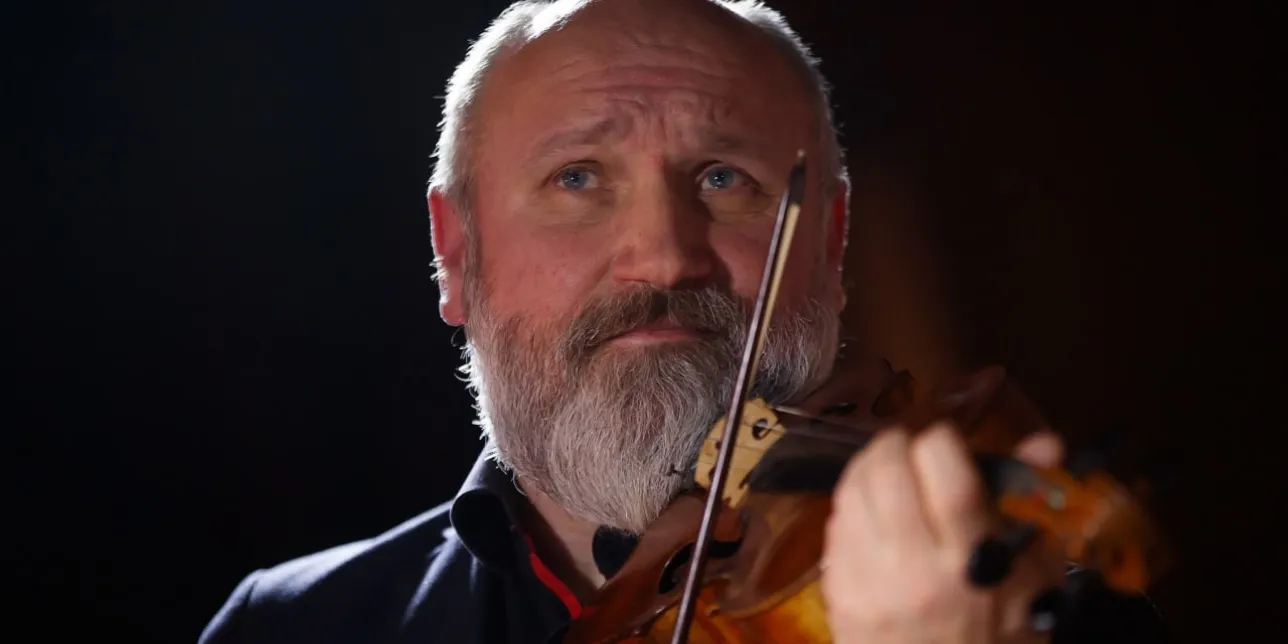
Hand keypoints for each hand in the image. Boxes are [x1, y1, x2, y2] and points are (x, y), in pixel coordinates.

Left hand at [821, 424, 1066, 643]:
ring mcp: (868, 582)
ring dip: (867, 468)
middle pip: (887, 474)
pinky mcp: (837, 595)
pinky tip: (868, 512)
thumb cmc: (1001, 640)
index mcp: (971, 561)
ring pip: (851, 493)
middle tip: (907, 445)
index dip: (942, 441)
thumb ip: (1033, 507)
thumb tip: (1046, 443)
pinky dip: (850, 507)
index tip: (946, 440)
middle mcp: (914, 568)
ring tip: (885, 470)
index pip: (947, 475)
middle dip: (895, 444)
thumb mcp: (1033, 581)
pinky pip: (834, 528)